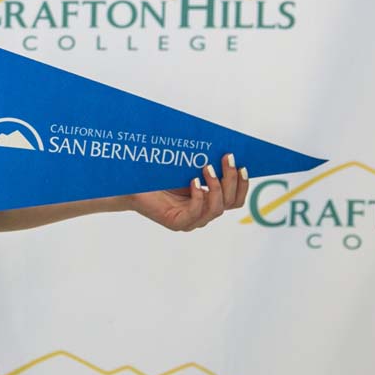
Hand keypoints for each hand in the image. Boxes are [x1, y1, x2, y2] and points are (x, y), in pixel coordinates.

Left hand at [126, 153, 248, 231]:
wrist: (132, 184)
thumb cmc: (159, 176)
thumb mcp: (188, 169)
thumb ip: (207, 166)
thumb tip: (226, 150)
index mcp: (208, 203)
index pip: (234, 200)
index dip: (242, 184)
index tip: (243, 165)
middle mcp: (202, 214)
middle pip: (229, 203)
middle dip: (231, 180)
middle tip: (226, 159)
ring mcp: (190, 221)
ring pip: (216, 209)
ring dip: (216, 186)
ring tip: (207, 168)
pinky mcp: (177, 223)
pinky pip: (196, 213)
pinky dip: (198, 196)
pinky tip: (193, 181)